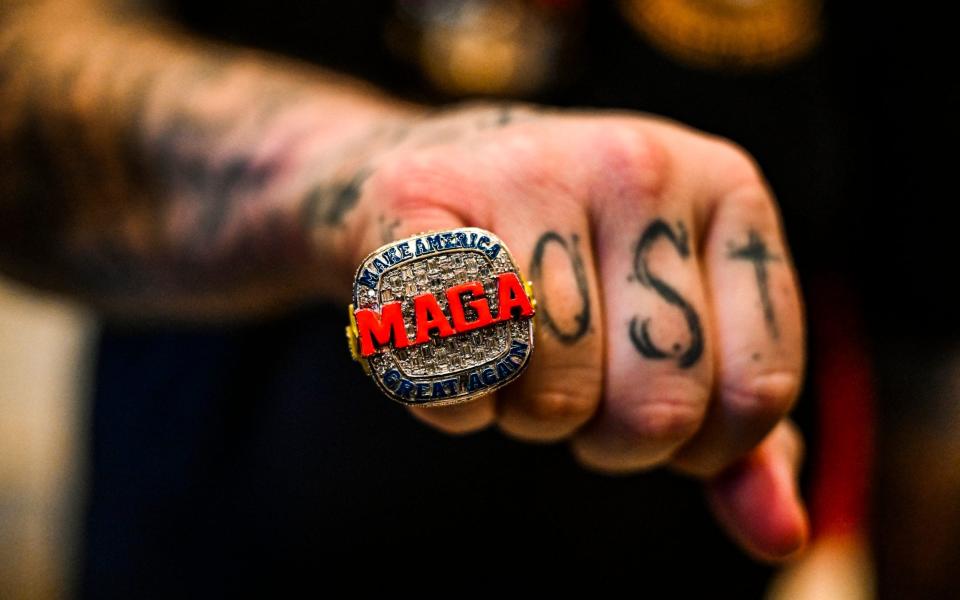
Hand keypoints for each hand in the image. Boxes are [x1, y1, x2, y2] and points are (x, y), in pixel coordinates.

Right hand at [338, 105, 806, 559]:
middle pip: (656, 407)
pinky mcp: (419, 198)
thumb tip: (781, 534)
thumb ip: (740, 433)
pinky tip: (447, 351)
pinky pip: (453, 366)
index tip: (649, 401)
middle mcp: (637, 166)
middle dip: (607, 436)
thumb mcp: (681, 329)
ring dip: (523, 415)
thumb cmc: (575, 268)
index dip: (699, 441)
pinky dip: (448, 397)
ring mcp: (526, 171)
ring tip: (510, 355)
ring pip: (551, 397)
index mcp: (727, 188)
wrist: (443, 180)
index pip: (757, 392)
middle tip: (572, 384)